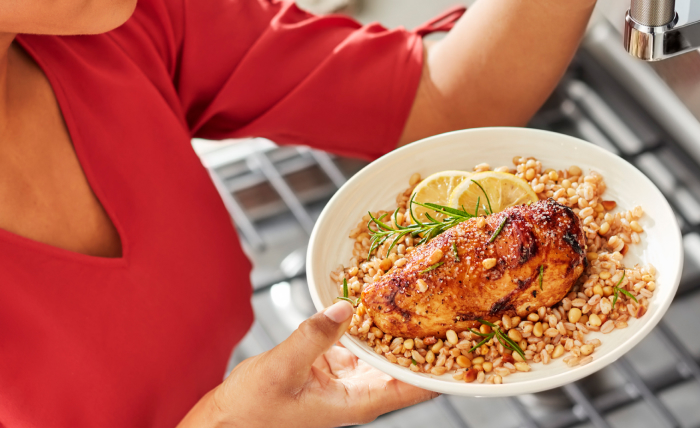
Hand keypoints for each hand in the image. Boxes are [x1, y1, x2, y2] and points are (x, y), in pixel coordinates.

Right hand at [182, 301, 435, 426]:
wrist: (226, 420)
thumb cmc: (252, 409)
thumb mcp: (282, 369)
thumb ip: (315, 335)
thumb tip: (346, 306)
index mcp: (359, 402)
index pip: (415, 387)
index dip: (445, 366)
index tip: (473, 342)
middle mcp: (361, 389)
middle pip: (408, 361)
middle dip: (431, 333)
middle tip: (455, 298)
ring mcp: (348, 374)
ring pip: (385, 344)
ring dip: (400, 319)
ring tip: (424, 285)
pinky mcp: (332, 360)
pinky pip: (359, 334)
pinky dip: (367, 314)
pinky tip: (375, 288)